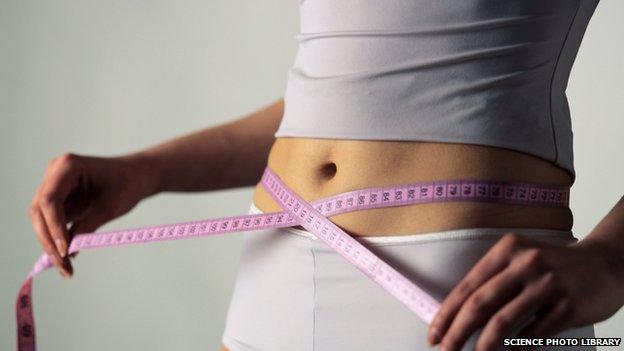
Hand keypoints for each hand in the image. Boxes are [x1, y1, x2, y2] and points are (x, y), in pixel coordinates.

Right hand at [28, 152, 154, 277]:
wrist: (137, 175)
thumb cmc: (127, 184)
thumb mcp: (110, 207)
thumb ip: (87, 227)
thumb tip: (68, 252)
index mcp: (67, 166)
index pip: (49, 200)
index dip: (54, 227)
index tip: (65, 250)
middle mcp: (54, 173)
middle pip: (39, 211)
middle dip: (49, 241)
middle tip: (63, 266)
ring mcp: (53, 186)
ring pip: (41, 220)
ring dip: (50, 245)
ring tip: (65, 268)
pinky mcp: (58, 199)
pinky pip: (51, 223)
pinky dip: (57, 241)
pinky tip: (65, 260)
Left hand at [427, 232, 623, 350]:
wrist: (603, 265)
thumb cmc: (552, 266)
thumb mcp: (520, 260)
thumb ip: (493, 282)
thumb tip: (457, 316)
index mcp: (507, 250)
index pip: (468, 286)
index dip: (447, 313)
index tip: (434, 334)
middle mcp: (526, 263)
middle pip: (480, 304)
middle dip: (457, 332)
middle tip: (445, 350)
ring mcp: (548, 284)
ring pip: (504, 322)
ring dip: (483, 346)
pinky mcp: (569, 306)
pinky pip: (534, 335)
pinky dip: (516, 349)